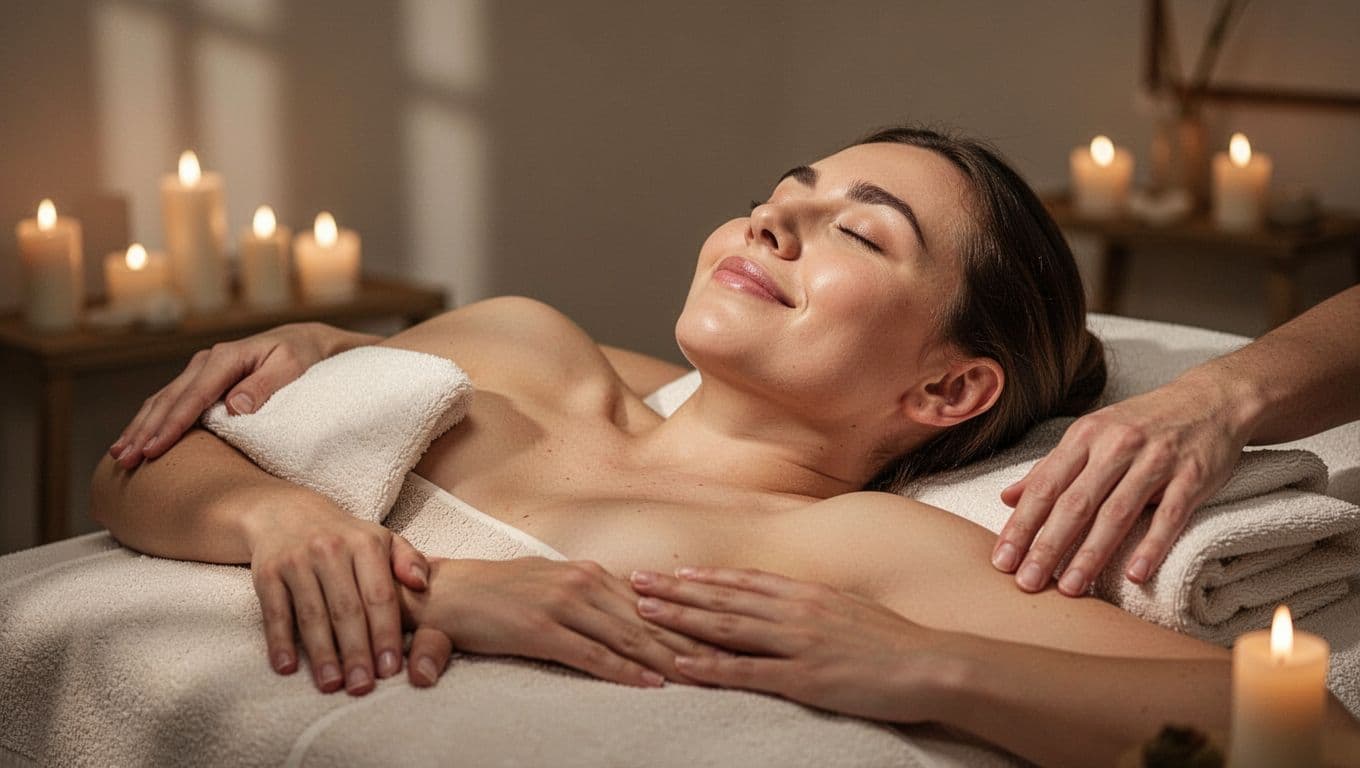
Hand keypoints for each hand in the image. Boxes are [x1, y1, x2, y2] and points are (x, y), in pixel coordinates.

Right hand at [110, 322, 376, 468]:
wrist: (304, 341)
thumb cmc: (301, 357)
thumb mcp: (292, 367)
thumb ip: (265, 386)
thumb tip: (235, 407)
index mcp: (227, 357)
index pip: (194, 396)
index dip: (173, 425)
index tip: (154, 449)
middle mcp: (207, 361)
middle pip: (169, 400)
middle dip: (145, 431)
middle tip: (125, 460)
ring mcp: (202, 370)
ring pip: (162, 400)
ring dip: (140, 428)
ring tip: (120, 455)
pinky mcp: (202, 380)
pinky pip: (170, 401)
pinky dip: (152, 420)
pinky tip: (137, 439)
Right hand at [246, 497, 428, 694]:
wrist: (287, 513)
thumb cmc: (345, 536)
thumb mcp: (382, 538)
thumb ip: (409, 560)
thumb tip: (422, 584)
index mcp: (365, 543)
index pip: (379, 595)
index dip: (386, 633)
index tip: (391, 668)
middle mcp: (330, 550)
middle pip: (346, 610)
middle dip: (356, 652)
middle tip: (362, 687)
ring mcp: (296, 561)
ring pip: (312, 615)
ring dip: (322, 654)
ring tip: (332, 685)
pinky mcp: (267, 573)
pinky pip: (274, 613)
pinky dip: (280, 641)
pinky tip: (287, 667)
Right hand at [396, 558, 721, 689]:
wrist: (443, 592)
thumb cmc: (499, 595)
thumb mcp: (555, 590)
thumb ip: (595, 603)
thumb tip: (635, 615)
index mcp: (591, 573)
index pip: (653, 602)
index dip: (691, 620)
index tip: (726, 637)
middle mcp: (583, 583)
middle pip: (651, 619)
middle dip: (695, 641)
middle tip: (733, 661)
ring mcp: (563, 604)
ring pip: (630, 636)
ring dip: (671, 658)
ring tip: (707, 676)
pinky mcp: (540, 629)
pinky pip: (591, 654)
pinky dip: (624, 670)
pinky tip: (651, 684)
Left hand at [628, 567, 958, 723]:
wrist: (932, 664)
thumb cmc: (897, 642)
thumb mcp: (854, 611)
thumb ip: (820, 606)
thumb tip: (798, 603)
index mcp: (808, 595)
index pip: (746, 582)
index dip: (707, 578)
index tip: (675, 572)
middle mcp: (795, 611)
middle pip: (724, 598)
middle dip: (677, 591)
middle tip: (636, 582)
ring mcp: (797, 643)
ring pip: (726, 627)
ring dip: (681, 619)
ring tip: (644, 611)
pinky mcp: (803, 677)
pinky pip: (748, 671)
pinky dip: (710, 666)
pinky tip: (681, 663)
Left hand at [994, 372, 1249, 595]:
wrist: (1212, 398)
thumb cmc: (1143, 423)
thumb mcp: (1092, 434)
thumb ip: (1051, 467)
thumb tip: (1008, 498)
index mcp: (1086, 436)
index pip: (1045, 486)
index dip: (1021, 524)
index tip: (1002, 559)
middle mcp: (1117, 446)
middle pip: (1075, 503)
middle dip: (1047, 546)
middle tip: (1027, 582)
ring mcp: (1156, 461)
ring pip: (1117, 513)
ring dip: (1091, 554)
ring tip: (1070, 588)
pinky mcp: (1192, 476)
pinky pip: (1169, 516)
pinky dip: (1151, 545)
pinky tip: (1134, 574)